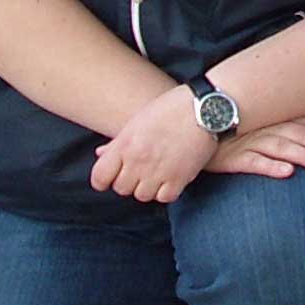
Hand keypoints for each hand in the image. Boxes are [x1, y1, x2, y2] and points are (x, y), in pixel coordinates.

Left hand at [89, 86, 219, 204]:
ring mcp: (158, 171)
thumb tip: (100, 154)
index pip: (99, 177)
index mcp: (124, 144)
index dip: (103, 180)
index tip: (110, 177)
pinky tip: (170, 177)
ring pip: (142, 196)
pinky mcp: (179, 178)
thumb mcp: (138, 120)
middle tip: (140, 169)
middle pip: (122, 188)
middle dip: (128, 181)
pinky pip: (164, 197)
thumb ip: (118, 142)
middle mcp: (138, 160)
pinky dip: (166, 191)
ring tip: (156, 172)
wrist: (205, 107)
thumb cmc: (170, 109)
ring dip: (147, 187)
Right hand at [209, 115, 304, 178]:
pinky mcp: (231, 157)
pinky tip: (287, 173)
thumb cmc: (228, 126)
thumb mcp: (257, 119)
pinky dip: (270, 166)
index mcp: (273, 115)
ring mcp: (247, 140)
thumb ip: (282, 122)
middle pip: (301, 134)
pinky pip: (253, 162)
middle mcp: (263, 125)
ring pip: (282, 146)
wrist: (188, 126)